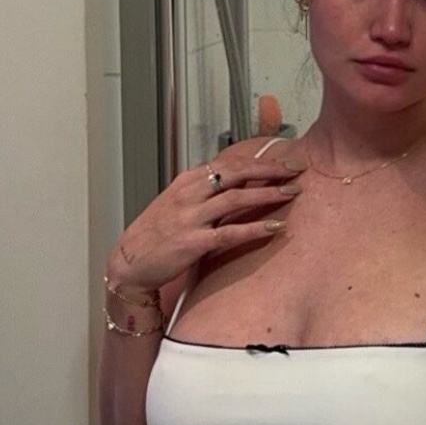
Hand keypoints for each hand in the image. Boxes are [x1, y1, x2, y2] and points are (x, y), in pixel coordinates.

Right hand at [106, 147, 304, 294]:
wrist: (129, 263)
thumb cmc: (155, 234)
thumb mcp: (177, 203)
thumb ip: (204, 192)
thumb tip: (235, 183)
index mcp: (187, 182)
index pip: (229, 163)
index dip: (260, 161)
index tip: (285, 161)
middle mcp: (189, 195)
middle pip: (236, 174)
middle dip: (270, 170)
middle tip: (297, 170)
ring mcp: (190, 218)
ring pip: (236, 198)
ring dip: (268, 194)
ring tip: (293, 193)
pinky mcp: (193, 243)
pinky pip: (230, 232)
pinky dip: (255, 228)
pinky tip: (275, 227)